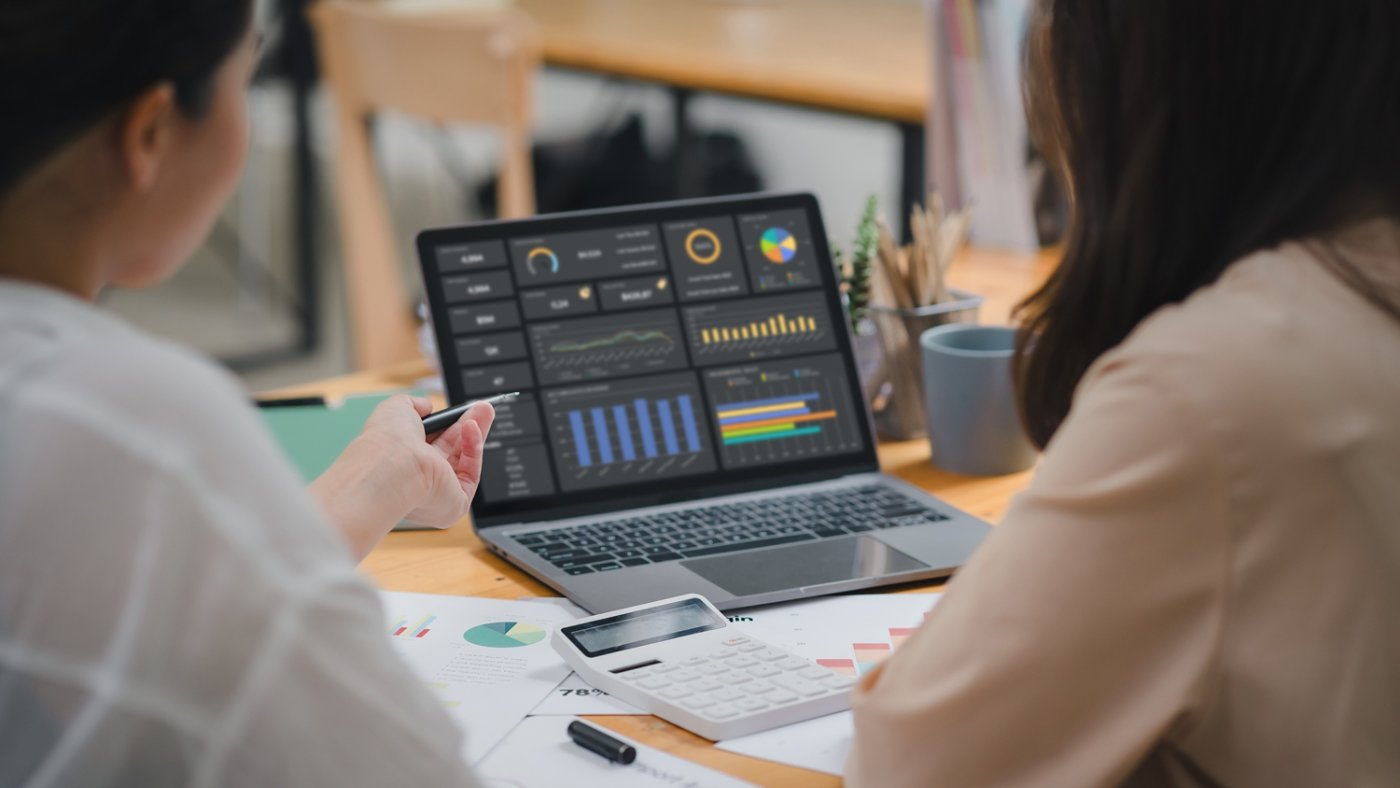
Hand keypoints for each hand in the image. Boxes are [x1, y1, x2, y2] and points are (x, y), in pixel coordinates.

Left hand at [389, 396, 494, 527]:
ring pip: (464, 460)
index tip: (459, 410)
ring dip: (475, 433)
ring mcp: (437, 493)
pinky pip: (471, 473)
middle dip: (467, 426)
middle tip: (481, 408)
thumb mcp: (397, 408)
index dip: (447, 425)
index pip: (429, 443)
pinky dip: (474, 450)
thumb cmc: (387, 440)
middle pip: (451, 450)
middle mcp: (418, 480)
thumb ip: (415, 405)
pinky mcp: (454, 503)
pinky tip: (472, 428)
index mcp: (401, 462)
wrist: (391, 466)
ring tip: (484, 411)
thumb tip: (427, 406)